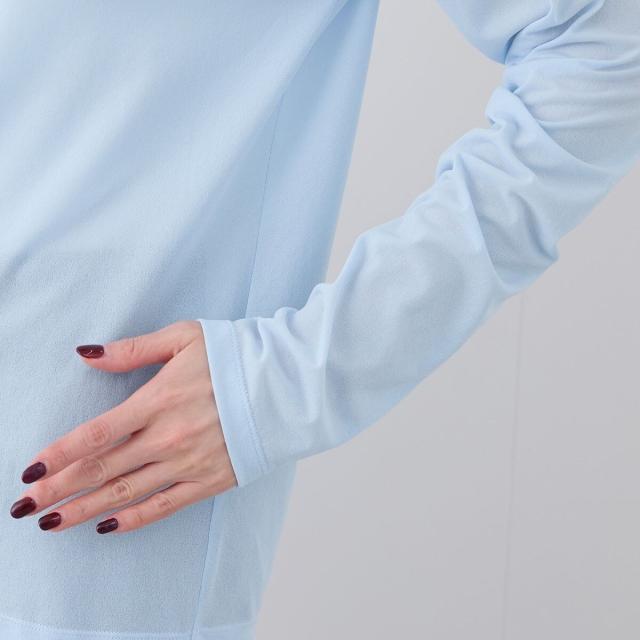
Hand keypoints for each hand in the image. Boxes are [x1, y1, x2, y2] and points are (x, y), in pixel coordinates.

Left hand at [9, 320, 236, 533]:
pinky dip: (135, 519)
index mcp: (159, 400)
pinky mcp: (211, 480)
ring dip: (85, 510)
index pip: (96, 434)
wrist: (284, 382)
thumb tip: (86, 355)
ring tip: (52, 524)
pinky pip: (166, 506)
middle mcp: (169, 437)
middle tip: (24, 508)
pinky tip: (108, 527)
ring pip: (127, 492)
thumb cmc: (234, 356)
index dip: (60, 454)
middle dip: (59, 490)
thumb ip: (132, 350)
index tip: (30, 471)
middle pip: (103, 469)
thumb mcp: (183, 338)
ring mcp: (190, 462)